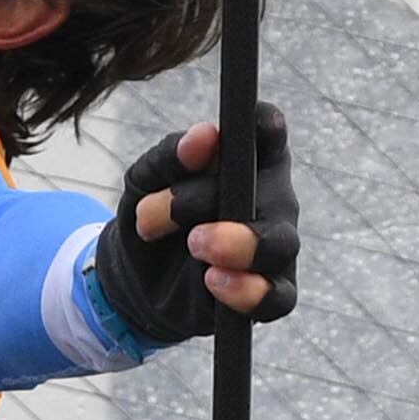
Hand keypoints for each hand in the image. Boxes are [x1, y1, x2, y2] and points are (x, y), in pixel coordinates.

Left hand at [92, 105, 301, 343]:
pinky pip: (277, 297)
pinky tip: (213, 282)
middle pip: (276, 193)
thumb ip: (170, 156)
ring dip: (239, 245)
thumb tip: (204, 136)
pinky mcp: (271, 292)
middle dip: (222, 201)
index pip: (267, 132)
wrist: (138, 277)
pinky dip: (248, 291)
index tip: (252, 122)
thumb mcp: (144, 182)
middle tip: (186, 214)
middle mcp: (271, 199)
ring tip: (196, 246)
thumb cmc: (154, 212)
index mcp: (246, 160)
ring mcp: (275, 247)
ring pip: (280, 244)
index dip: (265, 124)